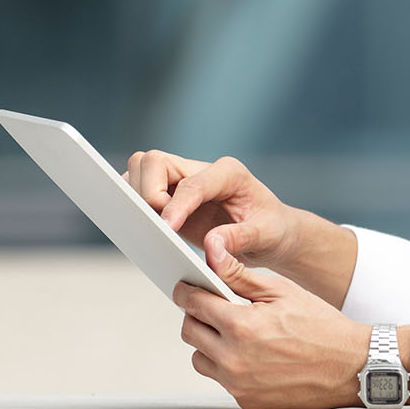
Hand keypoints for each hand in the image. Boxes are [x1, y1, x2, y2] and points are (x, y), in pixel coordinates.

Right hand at [124, 151, 298, 270]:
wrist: (272, 234)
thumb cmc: (273, 230)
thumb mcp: (267, 236)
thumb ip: (239, 239)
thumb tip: (212, 247)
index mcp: (229, 172)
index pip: (191, 183)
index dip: (176, 205)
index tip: (166, 229)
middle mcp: (201, 171)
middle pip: (153, 162)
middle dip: (148, 192)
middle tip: (160, 226)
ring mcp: (183, 182)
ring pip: (141, 169)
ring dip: (138, 196)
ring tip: (151, 227)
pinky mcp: (172, 198)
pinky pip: (140, 190)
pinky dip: (136, 206)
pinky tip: (145, 228)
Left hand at [173, 249, 369, 408]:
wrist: (349, 368)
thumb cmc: (321, 327)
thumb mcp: (281, 291)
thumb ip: (239, 275)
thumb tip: (211, 257)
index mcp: (241, 326)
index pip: (193, 303)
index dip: (187, 290)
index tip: (186, 287)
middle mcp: (234, 359)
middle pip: (189, 331)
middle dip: (196, 315)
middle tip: (213, 307)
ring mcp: (239, 384)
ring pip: (200, 359)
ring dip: (208, 343)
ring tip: (234, 333)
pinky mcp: (246, 401)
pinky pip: (220, 379)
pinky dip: (227, 365)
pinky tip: (250, 354)